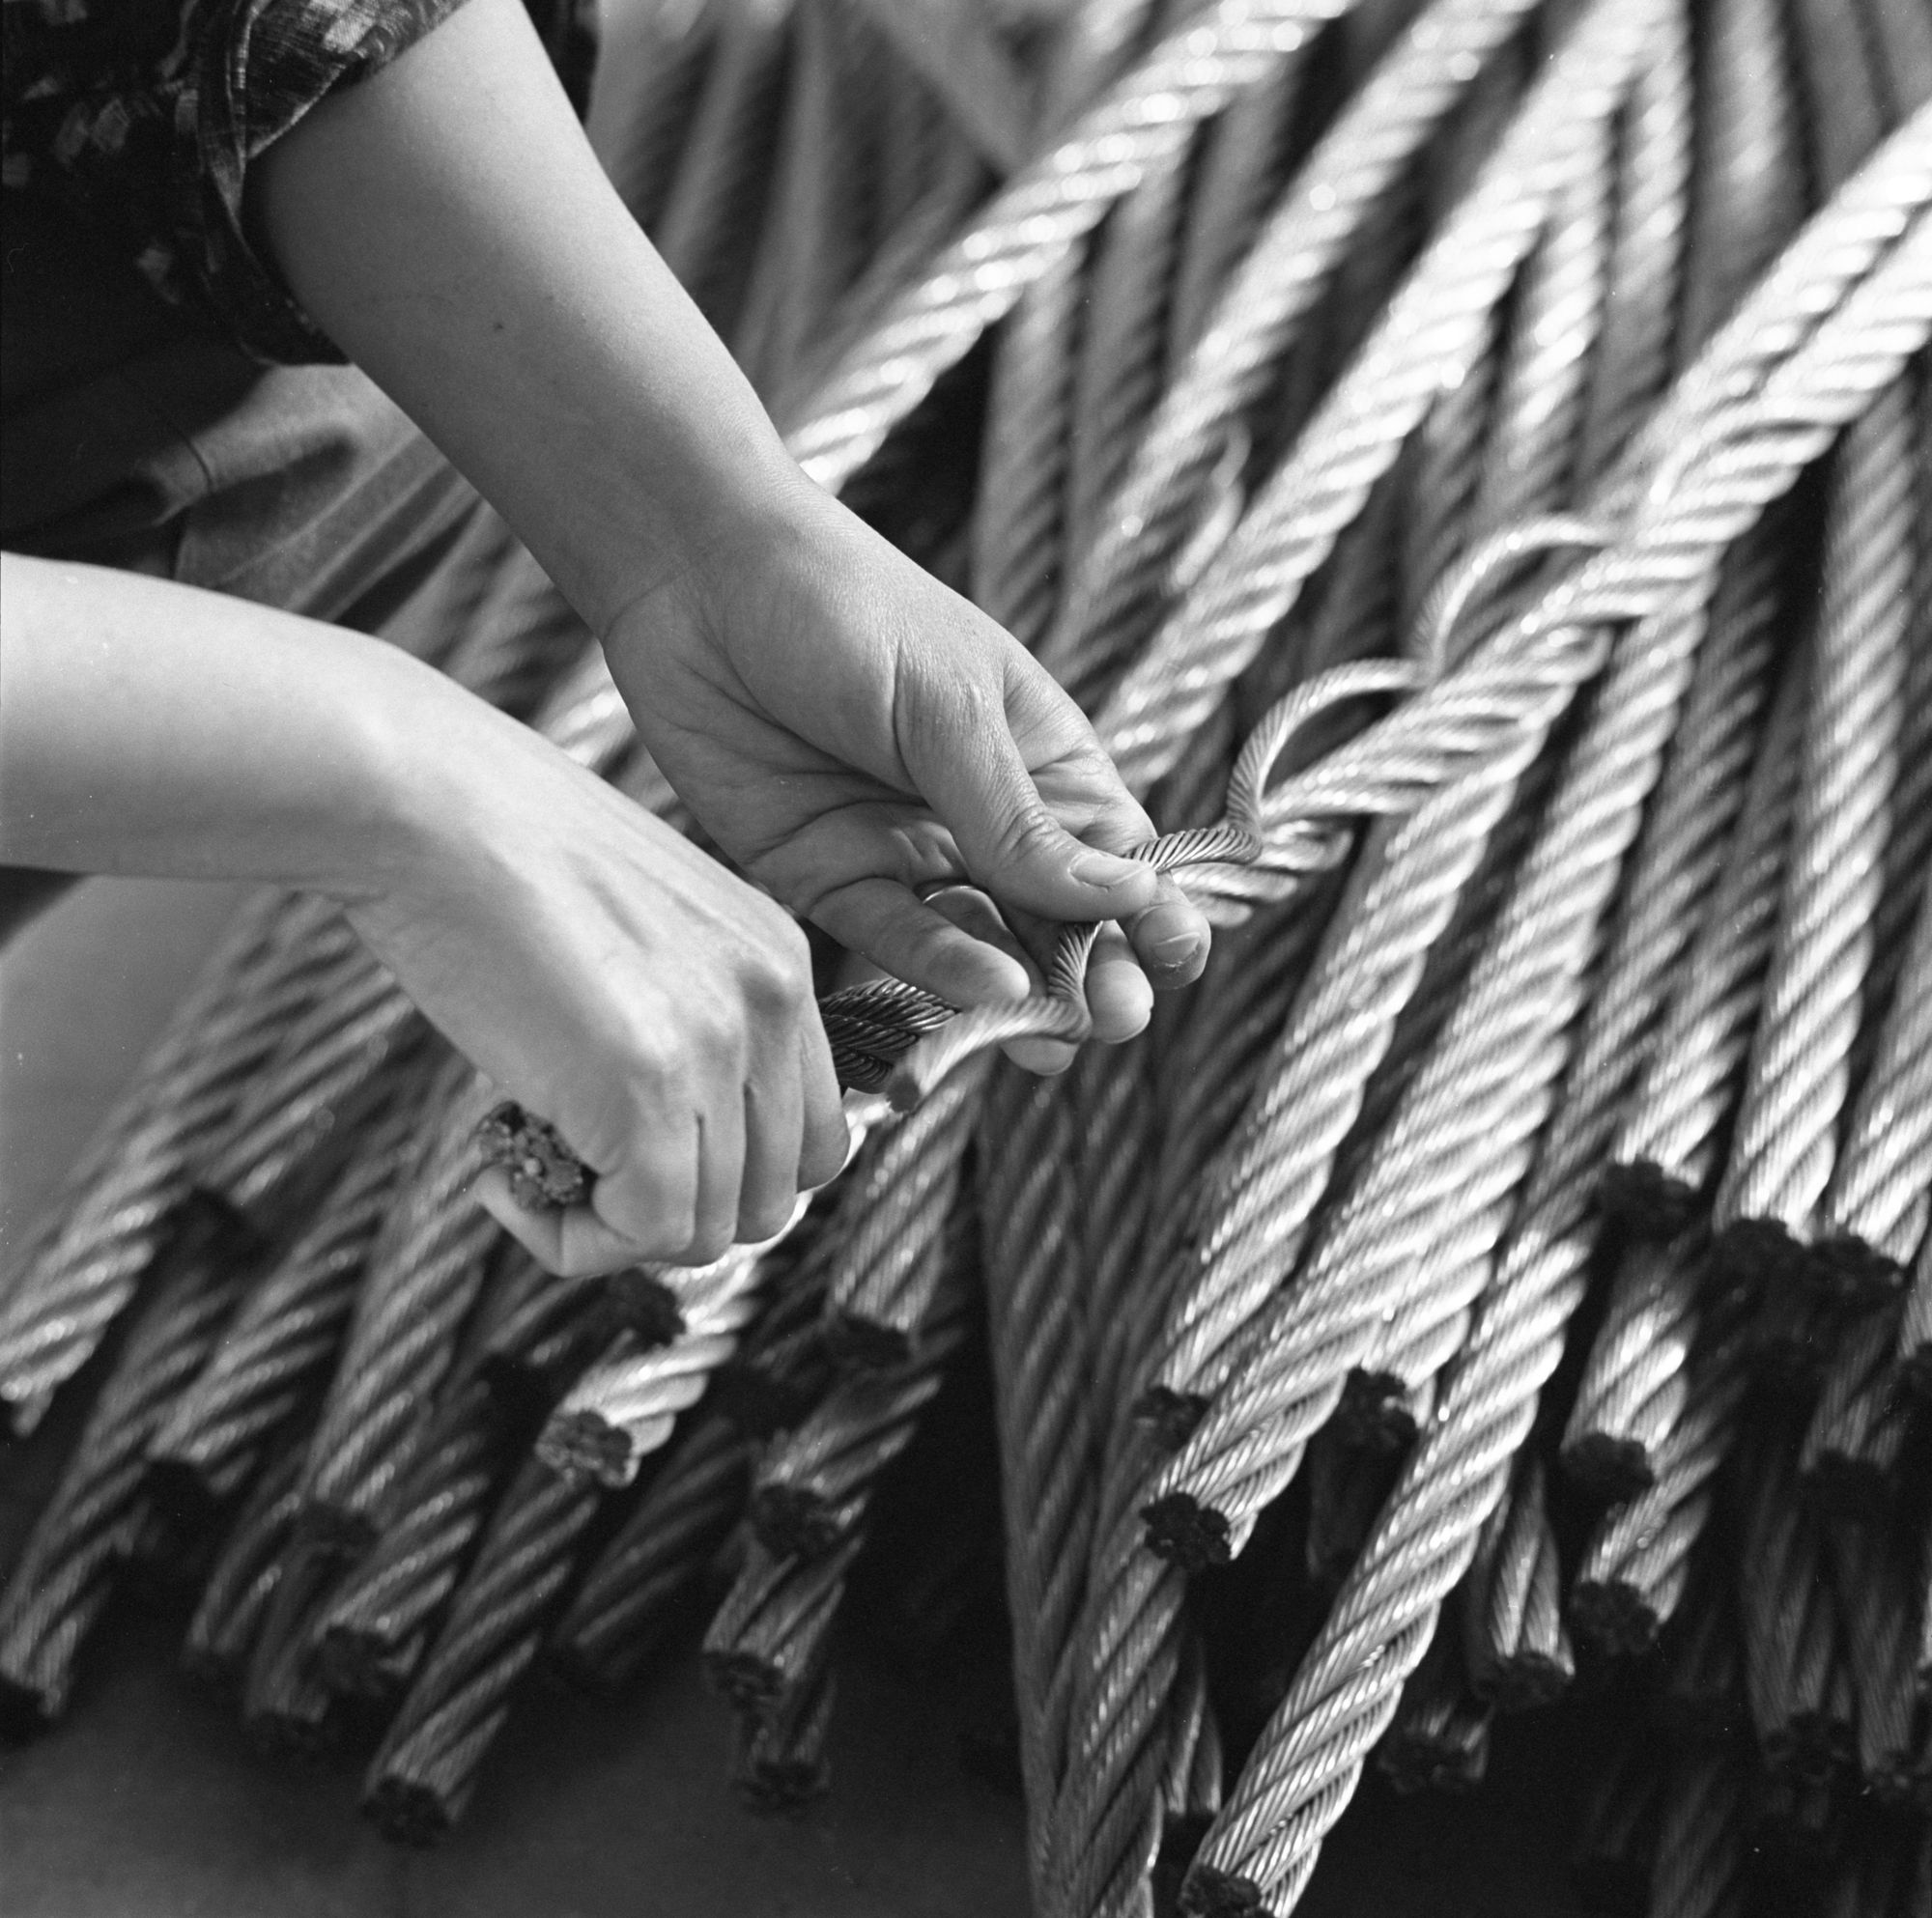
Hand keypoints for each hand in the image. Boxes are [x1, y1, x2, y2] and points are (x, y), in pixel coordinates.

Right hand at [342, 708, 848, 1276]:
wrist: (425, 802)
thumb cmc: (494, 857)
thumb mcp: (633, 931)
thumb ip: (676, 1018)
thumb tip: (656, 1140)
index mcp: (779, 961)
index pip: (811, 1134)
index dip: (727, 1176)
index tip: (634, 1158)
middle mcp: (771, 1003)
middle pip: (774, 1196)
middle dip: (674, 1215)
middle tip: (575, 1175)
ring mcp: (717, 1046)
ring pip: (710, 1231)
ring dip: (612, 1231)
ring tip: (522, 1164)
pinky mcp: (646, 1089)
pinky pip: (644, 1232)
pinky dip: (571, 1240)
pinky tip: (498, 1177)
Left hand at [604, 480, 1211, 1069]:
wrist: (693, 576)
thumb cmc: (845, 608)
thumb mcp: (949, 708)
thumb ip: (1019, 819)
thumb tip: (1126, 898)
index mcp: (1039, 758)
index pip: (1116, 853)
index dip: (1152, 910)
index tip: (1175, 959)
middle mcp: (981, 817)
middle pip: (1055, 917)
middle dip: (1093, 972)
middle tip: (1116, 1020)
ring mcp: (907, 852)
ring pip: (981, 944)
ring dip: (1023, 993)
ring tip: (1054, 1040)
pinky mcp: (829, 876)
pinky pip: (895, 939)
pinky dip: (942, 970)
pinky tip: (985, 989)